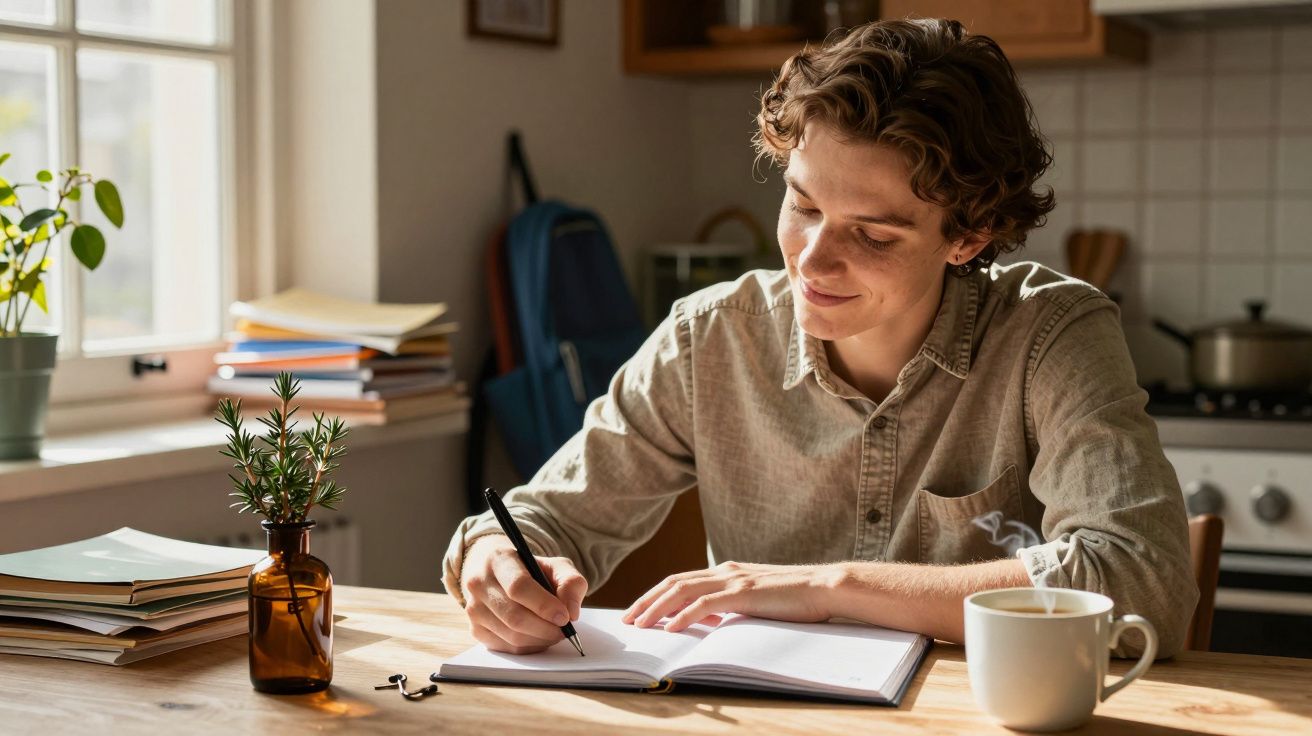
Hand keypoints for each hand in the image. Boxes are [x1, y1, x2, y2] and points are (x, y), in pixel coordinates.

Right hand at [459, 535, 587, 653]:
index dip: (544, 605)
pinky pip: (507, 648)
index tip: (565, 617)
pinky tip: (539, 636)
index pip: (518, 586)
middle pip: (514, 616)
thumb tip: (572, 612)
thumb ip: (570, 582)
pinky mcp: (476, 629)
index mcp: (499, 560)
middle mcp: (479, 583)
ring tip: (555, 632)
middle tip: (565, 630)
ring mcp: (474, 608)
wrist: (498, 573)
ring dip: (540, 640)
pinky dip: (529, 647)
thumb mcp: (555, 566)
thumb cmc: (530, 570)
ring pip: (511, 636)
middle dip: (546, 628)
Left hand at [621, 561, 837, 632]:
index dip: (654, 595)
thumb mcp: (755, 599)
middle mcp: (725, 571)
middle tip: (626, 620)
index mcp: (726, 571)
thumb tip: (706, 618)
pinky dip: (683, 615)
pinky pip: (705, 604)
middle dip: (646, 602)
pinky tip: (670, 628)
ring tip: (640, 625)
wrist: (824, 587)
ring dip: (657, 609)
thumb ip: (731, 603)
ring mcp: (733, 580)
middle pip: (673, 583)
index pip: (680, 581)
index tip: (637, 612)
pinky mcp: (743, 594)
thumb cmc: (794, 597)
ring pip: (682, 591)